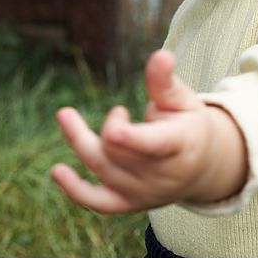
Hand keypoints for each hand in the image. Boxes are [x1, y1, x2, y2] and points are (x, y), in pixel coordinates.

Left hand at [51, 49, 246, 213]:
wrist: (200, 169)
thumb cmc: (188, 125)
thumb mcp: (183, 101)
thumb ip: (165, 82)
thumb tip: (161, 55)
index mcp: (179, 146)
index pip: (153, 145)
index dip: (131, 138)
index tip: (113, 127)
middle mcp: (161, 176)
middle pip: (118, 153)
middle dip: (110, 126)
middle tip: (118, 110)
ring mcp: (143, 193)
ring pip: (102, 169)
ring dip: (79, 140)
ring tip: (66, 114)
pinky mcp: (128, 203)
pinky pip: (99, 202)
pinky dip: (76, 190)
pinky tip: (57, 171)